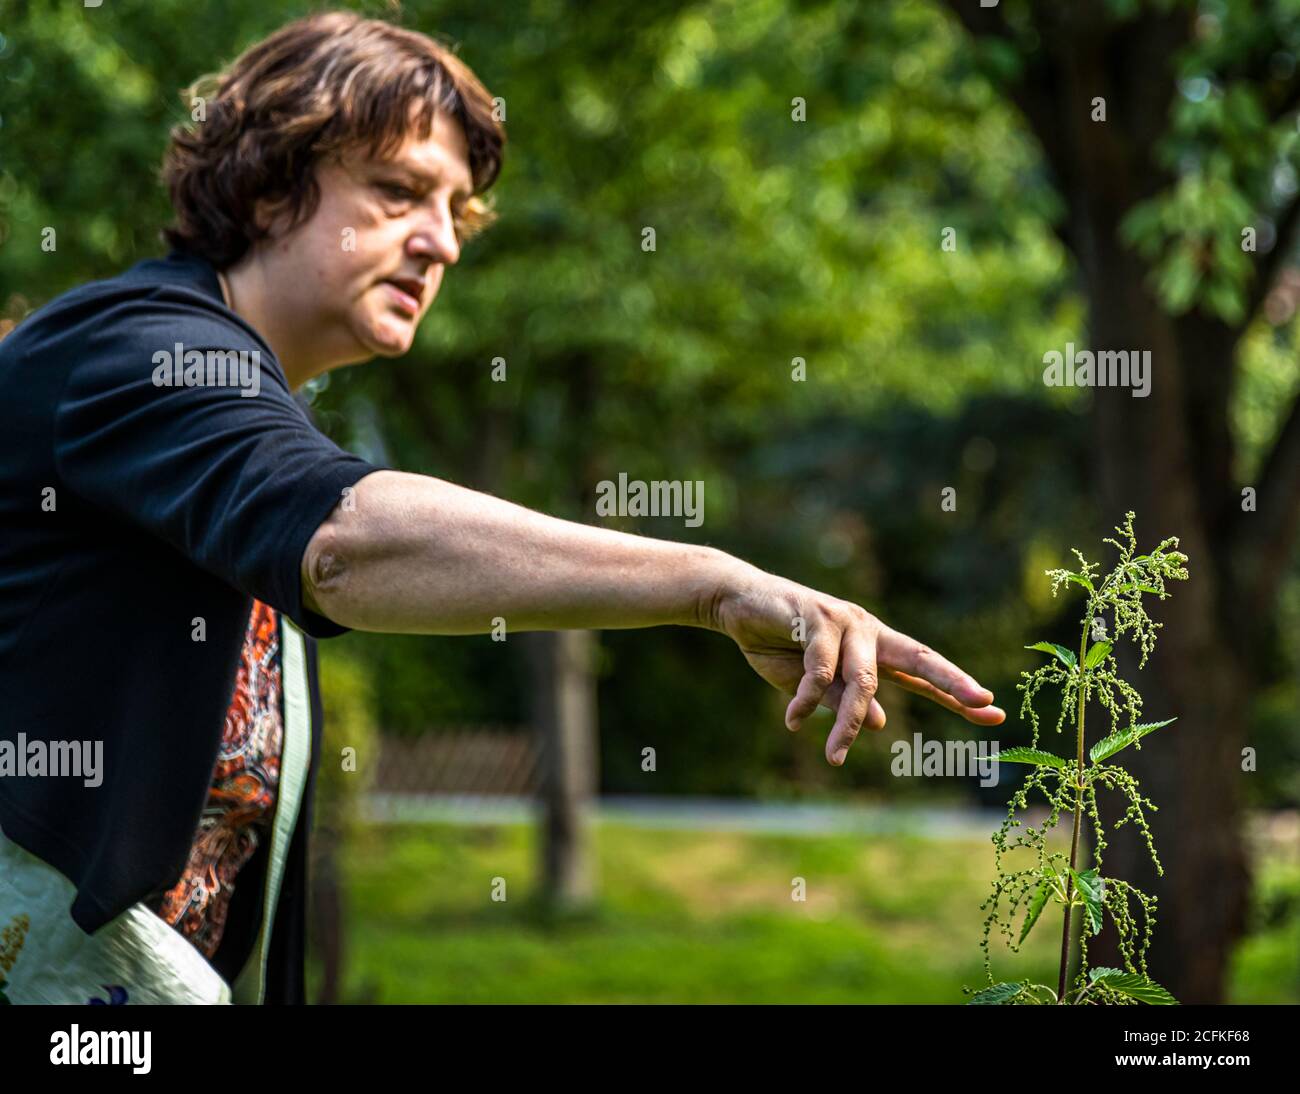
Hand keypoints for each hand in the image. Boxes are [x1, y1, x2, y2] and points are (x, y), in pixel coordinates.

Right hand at [709, 567, 1005, 764]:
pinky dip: (807, 700)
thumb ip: (844, 700)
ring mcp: (845, 621)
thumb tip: (881, 724)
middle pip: (919, 659)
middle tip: (983, 702)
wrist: (738, 603)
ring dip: (848, 723)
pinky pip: (820, 669)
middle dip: (952, 682)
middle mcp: (869, 631)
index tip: (994, 711)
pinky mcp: (816, 616)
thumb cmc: (777, 643)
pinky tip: (793, 721)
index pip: (922, 672)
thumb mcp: (811, 684)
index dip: (957, 691)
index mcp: (873, 648)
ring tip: (833, 756)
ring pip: (863, 681)